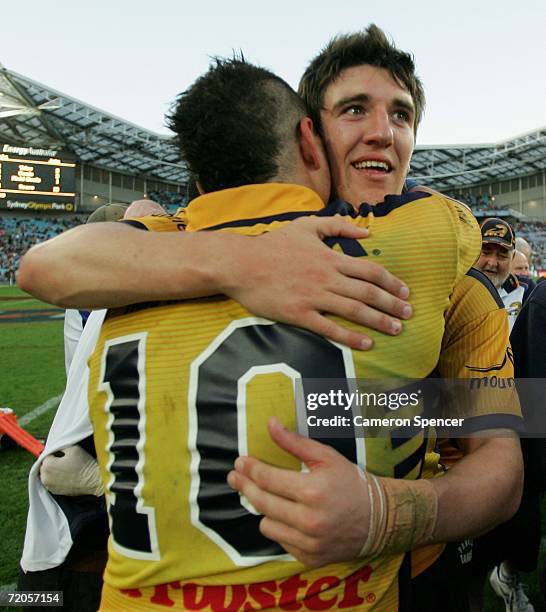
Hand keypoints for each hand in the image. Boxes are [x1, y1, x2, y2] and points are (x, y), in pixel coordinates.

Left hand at [40, 445, 103, 496]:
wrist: (93, 479)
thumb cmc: (84, 464)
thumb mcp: (73, 448)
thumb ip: (60, 446)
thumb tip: (56, 448)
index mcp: (47, 465)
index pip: (47, 454)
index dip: (57, 452)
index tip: (64, 454)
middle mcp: (45, 478)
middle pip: (46, 465)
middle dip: (54, 462)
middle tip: (66, 460)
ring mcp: (50, 486)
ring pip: (48, 474)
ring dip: (54, 471)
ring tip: (67, 468)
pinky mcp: (55, 492)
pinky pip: (52, 482)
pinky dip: (57, 478)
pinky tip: (67, 475)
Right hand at [221, 216, 411, 349]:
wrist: (241, 264)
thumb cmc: (273, 245)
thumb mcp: (306, 225)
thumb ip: (337, 226)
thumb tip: (365, 232)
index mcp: (330, 258)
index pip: (370, 271)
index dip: (391, 282)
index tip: (405, 291)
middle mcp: (327, 278)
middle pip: (368, 292)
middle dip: (392, 304)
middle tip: (409, 314)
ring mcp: (314, 297)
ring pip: (354, 310)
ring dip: (379, 321)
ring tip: (396, 329)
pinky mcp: (299, 314)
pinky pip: (329, 328)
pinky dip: (350, 336)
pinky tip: (366, 344)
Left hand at [227, 417, 369, 567]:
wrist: (379, 519)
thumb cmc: (351, 482)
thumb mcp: (326, 456)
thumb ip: (294, 442)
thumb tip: (270, 424)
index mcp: (312, 491)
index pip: (267, 479)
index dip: (250, 468)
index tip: (240, 462)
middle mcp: (308, 520)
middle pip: (261, 502)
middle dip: (244, 486)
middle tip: (235, 476)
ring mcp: (308, 543)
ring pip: (266, 525)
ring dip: (265, 509)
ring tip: (270, 497)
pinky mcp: (309, 558)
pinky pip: (280, 541)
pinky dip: (281, 528)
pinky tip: (288, 516)